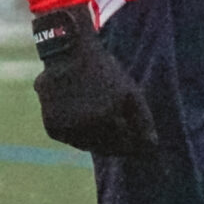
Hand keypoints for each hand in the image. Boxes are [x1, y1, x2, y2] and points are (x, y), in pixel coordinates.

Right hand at [31, 7, 157, 155]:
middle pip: (107, 149)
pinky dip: (76, 132)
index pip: (127, 147)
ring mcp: (68, 129)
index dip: (133, 141)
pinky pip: (70, 139)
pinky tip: (77, 112)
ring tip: (94, 112)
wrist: (67, 54)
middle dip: (115, 140)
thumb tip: (151, 147)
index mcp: (109, 117)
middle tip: (112, 120)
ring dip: (95, 137)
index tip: (131, 129)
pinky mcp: (52, 128)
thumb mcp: (130, 90)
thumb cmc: (103, 71)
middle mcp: (87, 127)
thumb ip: (143, 120)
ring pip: (88, 146)